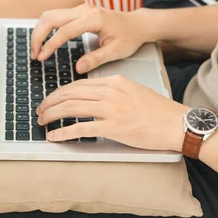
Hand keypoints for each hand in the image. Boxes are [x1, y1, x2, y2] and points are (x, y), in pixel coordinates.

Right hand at [31, 4, 155, 72]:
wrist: (137, 24)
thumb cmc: (129, 37)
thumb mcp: (116, 51)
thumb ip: (96, 59)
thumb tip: (78, 68)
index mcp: (93, 18)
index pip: (64, 30)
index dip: (50, 45)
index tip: (42, 57)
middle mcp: (84, 10)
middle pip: (50, 17)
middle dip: (38, 36)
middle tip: (34, 54)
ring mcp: (80, 9)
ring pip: (50, 14)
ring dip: (39, 31)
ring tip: (36, 50)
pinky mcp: (78, 12)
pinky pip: (56, 16)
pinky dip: (46, 28)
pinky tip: (44, 42)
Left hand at [37, 75, 187, 150]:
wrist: (177, 123)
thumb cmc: (159, 111)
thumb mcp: (134, 92)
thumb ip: (113, 92)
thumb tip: (92, 99)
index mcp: (115, 82)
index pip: (78, 84)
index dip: (59, 92)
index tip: (50, 99)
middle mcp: (110, 92)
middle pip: (70, 94)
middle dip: (50, 102)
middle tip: (40, 110)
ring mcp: (111, 109)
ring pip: (71, 108)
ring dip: (51, 115)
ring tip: (42, 122)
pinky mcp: (113, 128)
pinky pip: (80, 128)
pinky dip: (63, 132)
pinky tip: (54, 136)